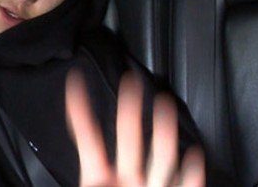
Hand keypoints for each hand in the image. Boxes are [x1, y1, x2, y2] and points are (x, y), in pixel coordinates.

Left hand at [65, 70, 205, 186]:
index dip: (80, 110)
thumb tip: (63, 147)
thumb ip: (84, 166)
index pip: (89, 137)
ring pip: (160, 156)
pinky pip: (185, 184)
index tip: (75, 81)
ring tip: (164, 105)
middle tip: (130, 81)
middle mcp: (126, 179)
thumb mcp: (88, 185)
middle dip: (129, 109)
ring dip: (163, 131)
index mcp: (97, 178)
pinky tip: (194, 156)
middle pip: (129, 137)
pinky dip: (191, 173)